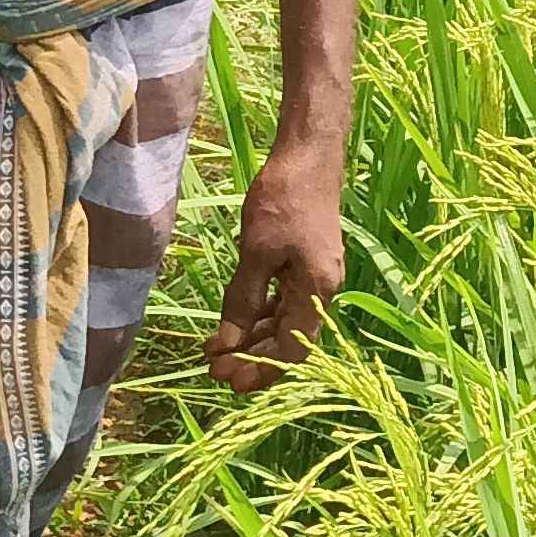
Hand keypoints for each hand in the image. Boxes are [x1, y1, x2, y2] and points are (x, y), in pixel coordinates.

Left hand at [207, 133, 346, 393]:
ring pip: (284, 323)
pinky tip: (235, 321)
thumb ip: (242, 301)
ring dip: (252, 339)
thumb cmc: (284, 201)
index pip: (293, 351)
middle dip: (252, 358)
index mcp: (317, 291)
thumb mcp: (257, 253)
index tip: (227, 378)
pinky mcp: (306, 266)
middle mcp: (322, 291)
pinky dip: (259, 315)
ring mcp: (315, 278)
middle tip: (213, 368)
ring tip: (217, 348)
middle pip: (289, 341)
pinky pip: (283, 302)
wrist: (308, 158)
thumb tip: (228, 344)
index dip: (261, 370)